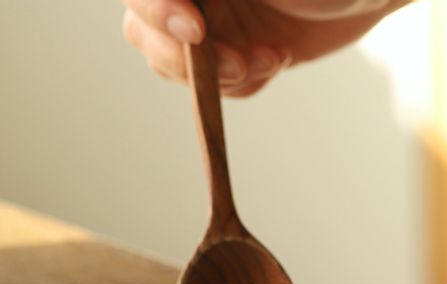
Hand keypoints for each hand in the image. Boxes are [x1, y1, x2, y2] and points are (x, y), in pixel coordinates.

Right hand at [122, 0, 406, 97]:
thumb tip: (189, 10)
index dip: (158, 9)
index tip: (196, 32)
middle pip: (144, 26)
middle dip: (187, 57)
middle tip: (238, 64)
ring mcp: (208, 17)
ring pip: (174, 62)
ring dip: (221, 75)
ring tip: (272, 59)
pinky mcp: (232, 48)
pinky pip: (215, 85)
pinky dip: (244, 84)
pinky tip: (278, 58)